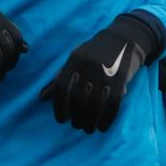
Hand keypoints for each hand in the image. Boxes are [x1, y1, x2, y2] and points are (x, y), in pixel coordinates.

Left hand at [39, 14, 158, 133]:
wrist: (123, 37)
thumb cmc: (94, 53)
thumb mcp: (74, 61)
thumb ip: (59, 79)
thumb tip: (42, 99)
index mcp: (74, 60)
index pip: (62, 87)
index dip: (59, 106)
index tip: (62, 119)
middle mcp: (88, 66)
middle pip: (78, 99)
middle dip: (77, 117)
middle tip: (77, 125)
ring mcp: (105, 72)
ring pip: (95, 104)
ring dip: (90, 121)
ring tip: (88, 128)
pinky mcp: (121, 78)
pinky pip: (112, 104)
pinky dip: (106, 119)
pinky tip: (103, 127)